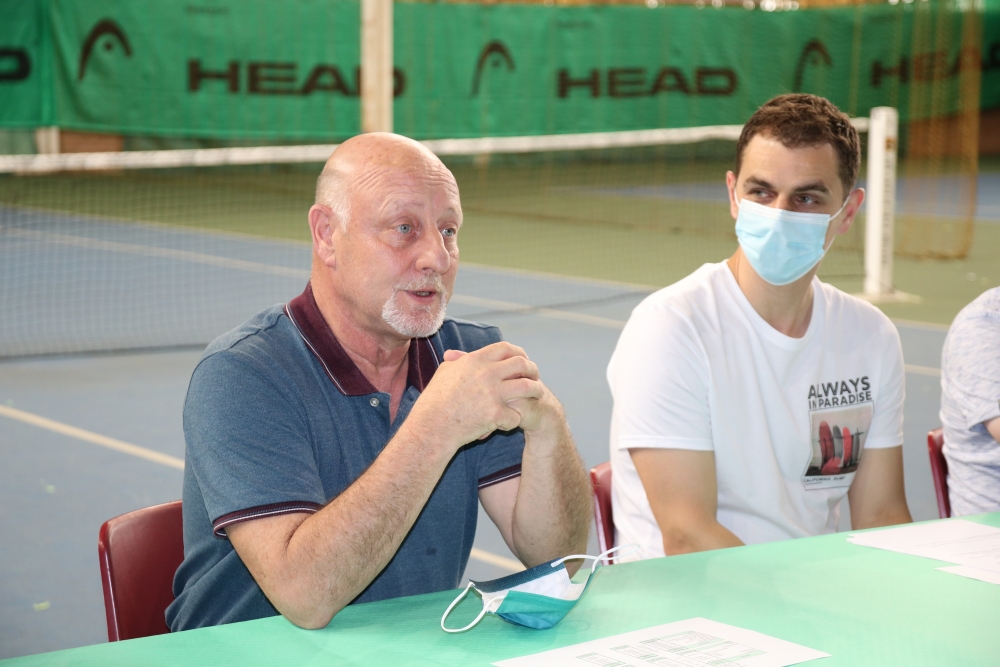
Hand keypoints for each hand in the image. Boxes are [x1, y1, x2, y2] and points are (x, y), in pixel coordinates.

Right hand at [406, 342, 542, 450]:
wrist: (431, 427)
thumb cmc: (434, 402)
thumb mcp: (443, 374)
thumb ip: (456, 362)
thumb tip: (456, 355)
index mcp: (475, 361)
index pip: (505, 349)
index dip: (518, 352)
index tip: (523, 359)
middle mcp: (487, 374)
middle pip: (522, 364)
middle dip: (532, 369)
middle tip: (535, 376)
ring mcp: (493, 394)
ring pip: (528, 387)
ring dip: (536, 390)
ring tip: (537, 394)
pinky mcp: (496, 415)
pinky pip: (517, 415)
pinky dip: (515, 419)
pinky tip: (510, 422)